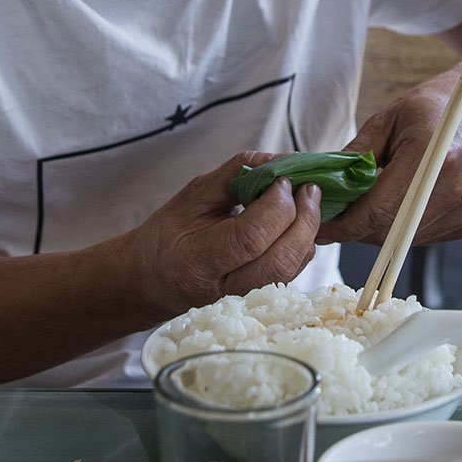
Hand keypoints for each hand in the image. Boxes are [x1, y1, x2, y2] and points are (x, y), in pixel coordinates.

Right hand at [126, 151, 323, 317]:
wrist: (152, 280)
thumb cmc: (169, 233)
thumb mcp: (193, 195)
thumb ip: (236, 173)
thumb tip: (282, 159)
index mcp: (195, 262)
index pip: (249, 238)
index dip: (275, 206)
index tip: (282, 180)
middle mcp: (221, 290)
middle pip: (280, 261)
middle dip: (304, 219)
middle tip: (308, 188)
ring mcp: (242, 301)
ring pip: (292, 270)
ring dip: (308, 231)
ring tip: (305, 201)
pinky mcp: (258, 300)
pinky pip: (292, 273)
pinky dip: (302, 242)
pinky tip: (297, 221)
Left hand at [318, 69, 461, 246]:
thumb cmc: (437, 108)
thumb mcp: (389, 117)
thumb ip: (356, 154)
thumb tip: (324, 185)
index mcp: (431, 155)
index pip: (379, 209)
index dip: (345, 224)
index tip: (321, 226)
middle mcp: (454, 187)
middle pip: (389, 231)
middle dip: (356, 228)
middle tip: (336, 214)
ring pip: (403, 240)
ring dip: (378, 229)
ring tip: (368, 202)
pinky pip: (421, 238)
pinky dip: (401, 228)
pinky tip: (399, 203)